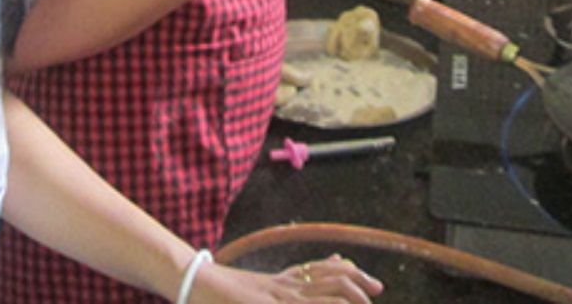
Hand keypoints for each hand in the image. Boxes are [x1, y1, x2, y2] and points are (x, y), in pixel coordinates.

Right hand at [193, 252, 382, 302]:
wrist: (195, 283)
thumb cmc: (216, 295)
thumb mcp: (249, 293)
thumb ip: (273, 287)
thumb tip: (289, 280)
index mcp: (279, 283)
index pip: (318, 270)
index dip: (346, 272)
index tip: (364, 276)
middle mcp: (284, 285)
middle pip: (331, 276)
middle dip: (357, 281)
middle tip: (376, 288)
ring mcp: (280, 294)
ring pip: (326, 287)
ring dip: (349, 294)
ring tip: (365, 300)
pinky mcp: (272, 302)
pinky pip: (306, 302)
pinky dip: (327, 302)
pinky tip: (342, 303)